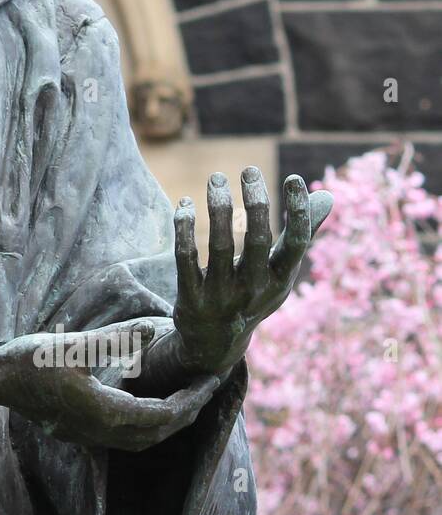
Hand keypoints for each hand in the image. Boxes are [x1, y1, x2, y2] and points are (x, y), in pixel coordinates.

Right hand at [0, 319, 219, 451]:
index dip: (194, 399)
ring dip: (171, 421)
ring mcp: (90, 436)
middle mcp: (101, 431)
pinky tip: (151, 405)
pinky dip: (150, 423)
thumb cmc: (30, 359)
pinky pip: (128, 437)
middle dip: (190, 410)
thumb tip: (156, 328)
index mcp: (104, 412)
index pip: (165, 414)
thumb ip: (116, 338)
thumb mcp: (74, 343)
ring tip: (190, 397)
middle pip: (160, 431)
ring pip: (145, 439)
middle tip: (211, 386)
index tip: (213, 379)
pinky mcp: (82, 433)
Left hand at [172, 168, 332, 377]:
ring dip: (219, 208)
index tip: (293, 178)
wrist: (216, 343)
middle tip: (250, 170)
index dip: (298, 211)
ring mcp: (222, 295)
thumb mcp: (281, 271)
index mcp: (281, 280)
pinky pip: (186, 258)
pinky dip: (184, 229)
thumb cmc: (254, 294)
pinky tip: (184, 204)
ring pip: (220, 246)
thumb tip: (330, 196)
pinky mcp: (191, 297)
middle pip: (258, 241)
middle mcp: (254, 289)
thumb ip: (303, 233)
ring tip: (216, 178)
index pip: (297, 244)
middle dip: (256, 203)